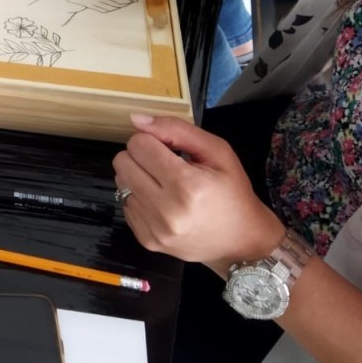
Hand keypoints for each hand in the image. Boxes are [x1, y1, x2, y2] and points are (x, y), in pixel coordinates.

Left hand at [114, 115, 285, 264]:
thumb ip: (176, 130)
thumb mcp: (217, 152)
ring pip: (120, 182)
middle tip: (163, 164)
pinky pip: (124, 205)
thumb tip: (136, 120)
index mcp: (186, 184)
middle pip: (122, 162)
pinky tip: (161, 203)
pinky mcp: (146, 240)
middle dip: (140, 156)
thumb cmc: (232, 192)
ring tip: (164, 184)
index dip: (151, 140)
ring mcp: (153, 229)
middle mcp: (165, 210)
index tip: (168, 149)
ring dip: (138, 177)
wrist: (241, 242)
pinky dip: (139, 199)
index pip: (138, 144)